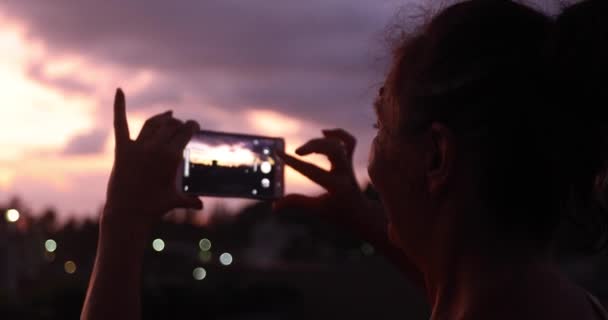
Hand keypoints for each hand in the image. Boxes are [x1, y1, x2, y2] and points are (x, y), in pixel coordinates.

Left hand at [104, 88, 201, 228]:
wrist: (128, 213)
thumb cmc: (155, 207)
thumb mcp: (175, 200)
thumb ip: (190, 200)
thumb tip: (201, 206)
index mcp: (172, 156)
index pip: (185, 132)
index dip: (192, 126)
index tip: (194, 126)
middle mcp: (156, 147)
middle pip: (171, 126)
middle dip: (179, 124)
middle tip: (182, 126)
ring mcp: (138, 146)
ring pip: (153, 123)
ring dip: (163, 118)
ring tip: (169, 117)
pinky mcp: (122, 149)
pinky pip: (121, 123)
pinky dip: (120, 106)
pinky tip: (119, 90)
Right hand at [274, 129, 370, 228]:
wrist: (361, 213)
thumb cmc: (338, 213)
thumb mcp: (317, 210)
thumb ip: (297, 203)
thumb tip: (275, 206)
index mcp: (335, 186)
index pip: (312, 171)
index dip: (293, 162)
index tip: (279, 154)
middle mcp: (344, 173)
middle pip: (333, 150)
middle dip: (313, 146)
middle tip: (298, 152)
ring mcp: (349, 165)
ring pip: (339, 143)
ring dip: (320, 141)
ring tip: (305, 149)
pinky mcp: (351, 160)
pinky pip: (349, 141)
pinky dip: (337, 134)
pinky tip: (324, 133)